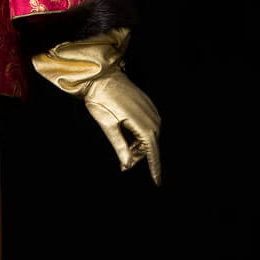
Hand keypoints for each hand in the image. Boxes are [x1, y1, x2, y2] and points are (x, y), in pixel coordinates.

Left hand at [30, 26, 161, 184]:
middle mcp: (153, 119)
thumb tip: (127, 164)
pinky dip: (138, 136)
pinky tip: (126, 134)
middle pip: (149, 147)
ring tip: (121, 143)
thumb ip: (119, 146)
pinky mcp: (149, 107)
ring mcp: (152, 111)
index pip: (152, 152)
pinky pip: (147, 127)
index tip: (158, 183)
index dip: (154, 168)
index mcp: (143, 125)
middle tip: (122, 163)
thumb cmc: (101, 101)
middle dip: (137, 156)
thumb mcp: (107, 126)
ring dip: (137, 146)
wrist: (102, 76)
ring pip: (148, 138)